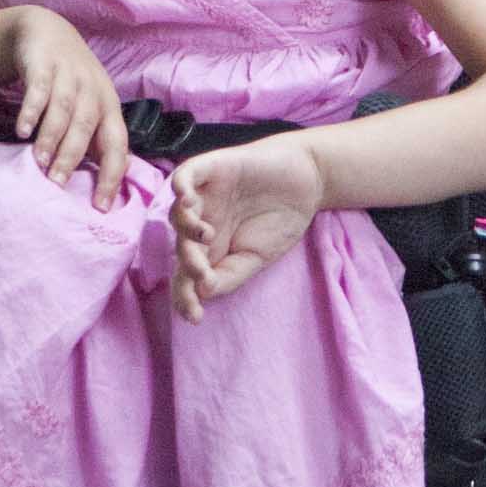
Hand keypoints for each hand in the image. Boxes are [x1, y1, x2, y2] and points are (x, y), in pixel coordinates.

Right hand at [9, 8, 127, 209]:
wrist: (48, 33)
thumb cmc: (73, 84)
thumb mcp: (90, 109)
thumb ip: (94, 141)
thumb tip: (106, 183)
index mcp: (110, 109)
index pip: (117, 145)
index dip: (112, 176)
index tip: (101, 206)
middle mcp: (94, 92)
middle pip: (87, 128)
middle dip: (73, 158)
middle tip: (58, 185)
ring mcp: (70, 76)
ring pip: (63, 110)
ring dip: (51, 137)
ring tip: (40, 162)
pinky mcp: (44, 65)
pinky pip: (39, 89)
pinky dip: (31, 110)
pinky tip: (22, 130)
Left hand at [169, 138, 326, 320]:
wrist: (307, 179)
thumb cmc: (281, 218)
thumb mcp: (258, 256)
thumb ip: (230, 274)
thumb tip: (203, 293)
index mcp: (209, 248)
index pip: (187, 275)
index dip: (185, 296)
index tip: (195, 318)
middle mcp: (200, 223)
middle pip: (179, 247)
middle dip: (188, 265)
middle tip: (205, 276)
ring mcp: (203, 196)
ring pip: (178, 214)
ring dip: (186, 229)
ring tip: (207, 236)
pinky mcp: (209, 169)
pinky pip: (184, 177)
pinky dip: (181, 188)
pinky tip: (187, 201)